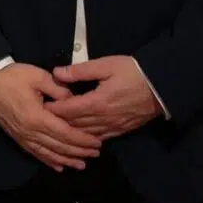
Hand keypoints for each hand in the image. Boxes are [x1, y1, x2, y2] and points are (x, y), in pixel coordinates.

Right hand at [0, 62, 101, 171]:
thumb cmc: (14, 76)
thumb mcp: (39, 76)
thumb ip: (59, 90)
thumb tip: (74, 101)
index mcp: (37, 117)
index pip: (65, 133)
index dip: (82, 139)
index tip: (97, 142)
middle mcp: (30, 132)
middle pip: (59, 146)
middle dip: (79, 151)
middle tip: (96, 154)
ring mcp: (22, 136)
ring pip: (48, 153)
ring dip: (66, 160)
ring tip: (81, 165)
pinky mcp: (17, 137)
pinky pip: (35, 153)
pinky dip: (48, 160)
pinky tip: (58, 166)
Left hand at [47, 56, 162, 139]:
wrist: (162, 86)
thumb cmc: (133, 71)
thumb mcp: (106, 65)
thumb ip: (81, 71)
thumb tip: (57, 72)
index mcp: (96, 102)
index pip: (68, 110)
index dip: (53, 109)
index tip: (40, 106)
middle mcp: (102, 119)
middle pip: (74, 124)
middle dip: (58, 121)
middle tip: (44, 118)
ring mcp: (112, 127)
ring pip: (85, 134)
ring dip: (70, 132)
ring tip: (57, 127)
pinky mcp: (121, 130)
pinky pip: (99, 138)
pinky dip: (86, 137)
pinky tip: (79, 136)